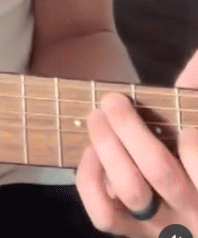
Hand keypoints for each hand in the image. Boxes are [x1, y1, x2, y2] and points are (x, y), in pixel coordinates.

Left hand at [76, 50, 197, 234]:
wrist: (187, 211)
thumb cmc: (192, 159)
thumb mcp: (195, 122)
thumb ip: (194, 97)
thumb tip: (197, 59)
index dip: (194, 149)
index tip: (183, 126)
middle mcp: (190, 214)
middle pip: (161, 173)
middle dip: (131, 130)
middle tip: (113, 100)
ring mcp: (159, 227)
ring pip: (132, 190)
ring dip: (109, 148)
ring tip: (97, 116)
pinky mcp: (130, 231)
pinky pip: (105, 215)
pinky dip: (92, 181)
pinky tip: (91, 153)